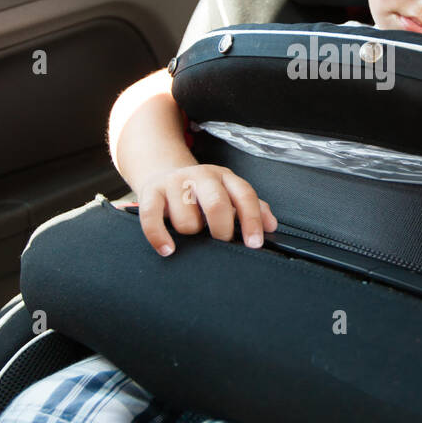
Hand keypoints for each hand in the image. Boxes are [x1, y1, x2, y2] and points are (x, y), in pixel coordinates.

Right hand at [131, 162, 277, 257]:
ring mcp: (175, 182)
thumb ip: (252, 208)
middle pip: (217, 204)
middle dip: (222, 229)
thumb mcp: (228, 194)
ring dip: (190, 232)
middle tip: (221, 241)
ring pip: (186, 219)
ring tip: (191, 231)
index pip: (244, 195)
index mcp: (224, 177)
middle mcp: (201, 176)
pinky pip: (152, 218)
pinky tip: (168, 249)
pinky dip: (159, 237)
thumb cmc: (201, 193)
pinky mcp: (150, 192)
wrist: (163, 173)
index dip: (252, 220)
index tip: (254, 244)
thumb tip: (271, 226)